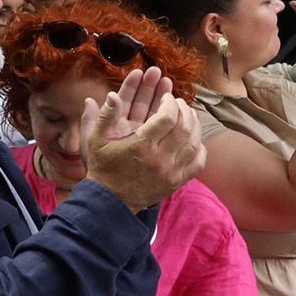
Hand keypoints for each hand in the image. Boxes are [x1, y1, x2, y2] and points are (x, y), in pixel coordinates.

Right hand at [82, 67, 206, 211]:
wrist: (110, 200)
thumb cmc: (103, 167)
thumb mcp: (95, 139)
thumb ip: (105, 116)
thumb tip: (112, 94)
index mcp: (140, 145)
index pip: (167, 117)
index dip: (170, 103)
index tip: (167, 97)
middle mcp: (158, 158)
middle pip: (183, 127)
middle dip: (184, 110)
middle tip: (179, 103)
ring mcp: (170, 171)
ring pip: (193, 142)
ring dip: (194, 125)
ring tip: (188, 115)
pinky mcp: (176, 182)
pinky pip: (198, 162)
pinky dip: (200, 147)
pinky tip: (194, 138)